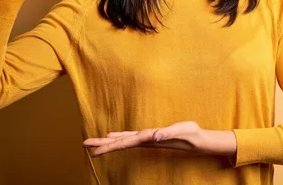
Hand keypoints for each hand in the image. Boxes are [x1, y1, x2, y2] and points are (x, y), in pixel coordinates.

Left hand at [82, 121, 236, 157]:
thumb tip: (155, 136)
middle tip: (84, 145)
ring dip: (108, 142)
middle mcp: (145, 140)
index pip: (125, 143)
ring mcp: (147, 139)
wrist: (198, 141)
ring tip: (93, 142)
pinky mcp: (150, 137)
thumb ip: (168, 133)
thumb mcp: (182, 130)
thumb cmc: (191, 134)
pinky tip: (114, 136)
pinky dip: (120, 137)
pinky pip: (131, 137)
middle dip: (102, 145)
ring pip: (124, 140)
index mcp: (149, 138)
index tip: (94, 152)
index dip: (109, 147)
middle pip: (120, 143)